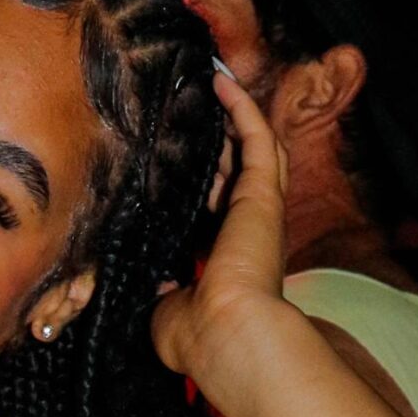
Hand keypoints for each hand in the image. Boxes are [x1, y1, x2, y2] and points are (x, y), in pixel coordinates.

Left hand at [152, 69, 288, 383]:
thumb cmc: (195, 333)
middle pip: (237, 172)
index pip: (215, 209)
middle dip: (220, 142)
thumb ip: (159, 288)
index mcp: (226, 258)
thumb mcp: (163, 308)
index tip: (178, 161)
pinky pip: (257, 137)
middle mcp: (249, 231)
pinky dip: (242, 108)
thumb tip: (153, 281)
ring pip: (255, 150)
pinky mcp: (264, 193)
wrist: (225, 333)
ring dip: (237, 117)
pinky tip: (221, 82)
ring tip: (215, 84)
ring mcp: (261, 210)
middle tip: (197, 109)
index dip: (201, 183)